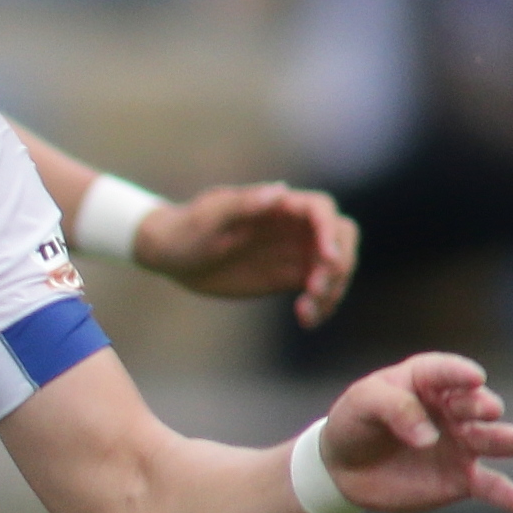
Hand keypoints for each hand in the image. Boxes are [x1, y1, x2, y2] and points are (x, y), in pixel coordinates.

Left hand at [136, 181, 358, 327]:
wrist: (172, 254)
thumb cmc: (187, 227)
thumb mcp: (208, 216)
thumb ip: (242, 203)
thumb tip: (278, 192)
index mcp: (278, 205)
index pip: (321, 209)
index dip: (330, 232)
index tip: (327, 259)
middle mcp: (294, 227)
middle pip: (340, 237)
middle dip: (339, 263)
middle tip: (315, 289)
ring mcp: (294, 252)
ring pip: (334, 267)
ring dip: (332, 290)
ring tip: (306, 312)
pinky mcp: (288, 276)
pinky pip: (318, 290)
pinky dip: (320, 306)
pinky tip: (307, 320)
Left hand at [319, 352, 512, 512]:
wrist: (344, 465)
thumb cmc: (356, 421)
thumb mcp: (362, 403)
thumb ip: (394, 409)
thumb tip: (428, 438)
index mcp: (428, 379)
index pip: (446, 372)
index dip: (460, 374)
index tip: (474, 378)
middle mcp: (453, 408)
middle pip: (475, 405)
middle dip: (482, 406)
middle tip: (489, 410)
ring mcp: (462, 443)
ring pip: (496, 440)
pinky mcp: (460, 478)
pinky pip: (490, 486)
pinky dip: (511, 496)